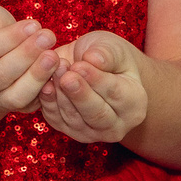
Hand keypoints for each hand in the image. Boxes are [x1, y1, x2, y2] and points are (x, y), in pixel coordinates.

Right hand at [0, 1, 60, 114]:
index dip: (10, 38)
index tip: (34, 24)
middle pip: (0, 74)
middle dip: (27, 55)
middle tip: (49, 36)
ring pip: (15, 95)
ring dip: (37, 75)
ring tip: (54, 56)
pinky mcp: (14, 108)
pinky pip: (30, 105)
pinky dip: (44, 91)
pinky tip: (58, 72)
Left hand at [37, 30, 148, 144]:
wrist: (94, 69)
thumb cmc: (108, 56)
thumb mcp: (112, 48)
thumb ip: (107, 53)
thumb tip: (94, 58)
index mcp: (136, 103)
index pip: (116, 94)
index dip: (96, 80)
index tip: (79, 65)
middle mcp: (118, 125)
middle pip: (96, 114)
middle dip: (79, 94)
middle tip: (65, 76)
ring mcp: (93, 133)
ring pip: (75, 119)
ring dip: (61, 96)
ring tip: (53, 72)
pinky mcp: (70, 132)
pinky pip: (58, 120)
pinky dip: (49, 104)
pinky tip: (44, 86)